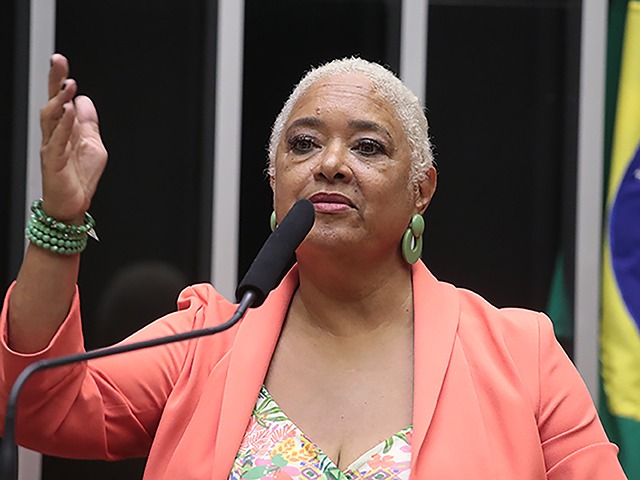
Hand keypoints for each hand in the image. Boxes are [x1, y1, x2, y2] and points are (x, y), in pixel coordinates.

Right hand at [39, 53, 107, 221]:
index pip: (60, 100)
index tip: (61, 61)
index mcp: (65, 130)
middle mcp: (54, 135)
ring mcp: (52, 147)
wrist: (74, 206)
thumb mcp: (93, 145)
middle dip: (54, 81)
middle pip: (52, 102)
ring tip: (68, 85)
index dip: (59, 80)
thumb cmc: (81, 178)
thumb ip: (89, 123)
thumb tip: (84, 100)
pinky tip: (68, 112)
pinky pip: (57, 140)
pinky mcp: (53, 162)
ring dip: (59, 100)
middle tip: (58, 61)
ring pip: (51, 118)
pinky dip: (64, 125)